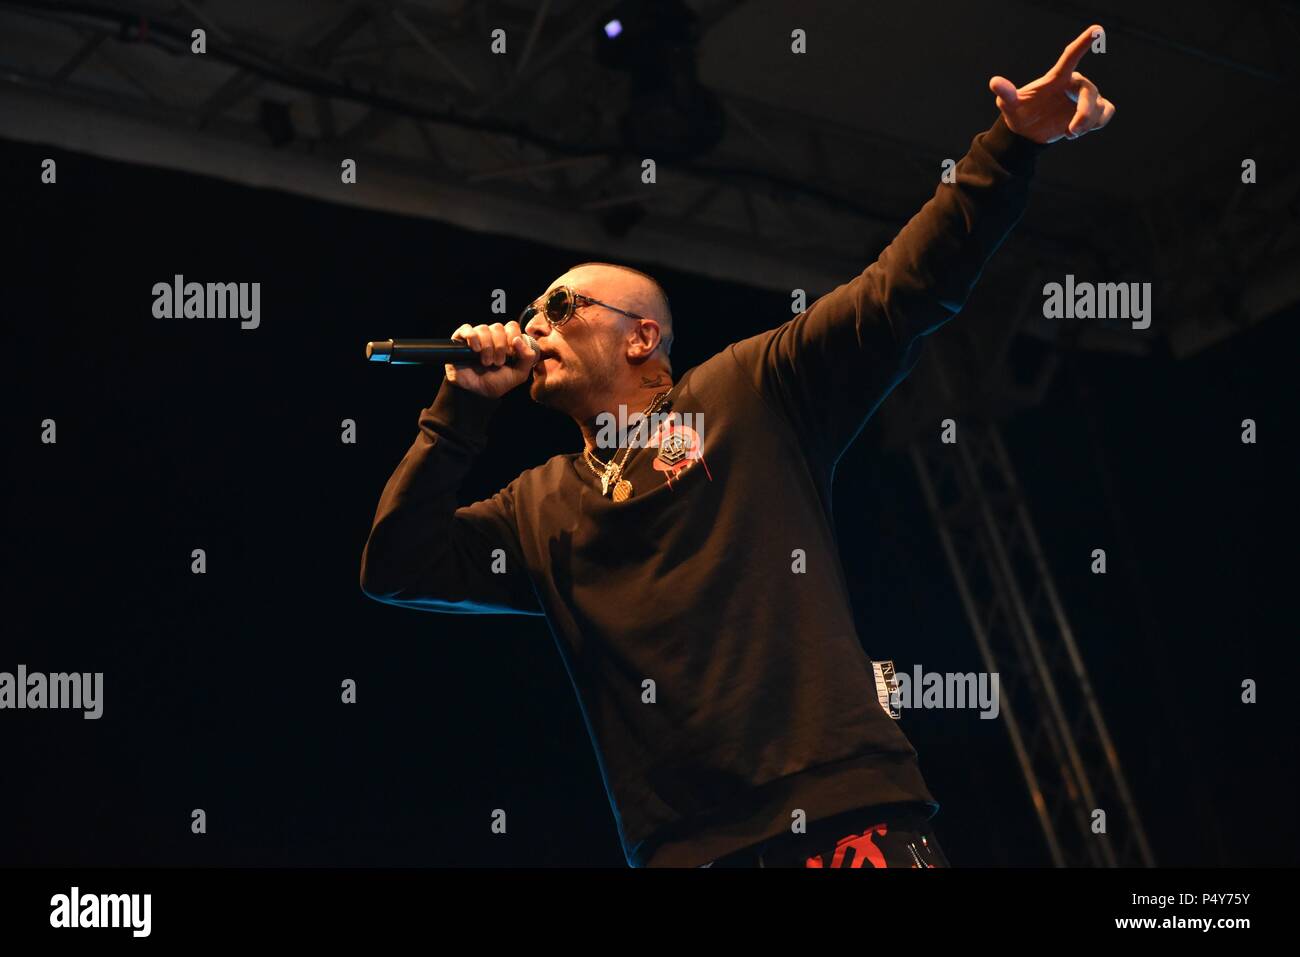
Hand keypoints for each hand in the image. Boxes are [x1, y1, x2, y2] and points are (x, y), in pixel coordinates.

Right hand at [445, 320, 538, 397]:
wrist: (476, 393)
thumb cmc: (496, 383)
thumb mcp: (518, 374)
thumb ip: (528, 358)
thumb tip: (518, 339)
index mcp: (506, 341)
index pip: (512, 327)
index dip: (513, 338)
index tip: (511, 355)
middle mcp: (491, 336)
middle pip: (498, 327)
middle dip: (500, 346)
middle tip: (498, 363)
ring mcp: (476, 336)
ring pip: (484, 328)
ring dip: (487, 347)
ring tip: (486, 363)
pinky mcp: (460, 339)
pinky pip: (467, 328)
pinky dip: (473, 338)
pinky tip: (475, 350)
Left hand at [989, 24, 1115, 143]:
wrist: (1028, 132)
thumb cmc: (1020, 112)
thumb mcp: (1010, 105)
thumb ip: (1006, 93)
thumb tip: (994, 82)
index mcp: (1057, 78)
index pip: (1071, 57)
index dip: (1083, 43)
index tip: (1096, 30)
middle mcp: (1073, 84)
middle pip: (1090, 92)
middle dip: (1084, 113)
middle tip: (1071, 131)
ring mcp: (1084, 97)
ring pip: (1099, 105)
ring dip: (1088, 123)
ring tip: (1069, 133)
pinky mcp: (1092, 110)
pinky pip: (1107, 111)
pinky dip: (1097, 123)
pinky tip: (1077, 131)